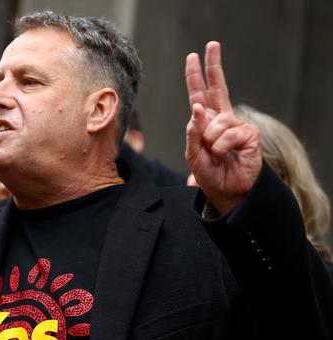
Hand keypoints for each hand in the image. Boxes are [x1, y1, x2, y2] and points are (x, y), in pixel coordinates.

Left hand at [185, 41, 261, 213]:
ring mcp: (237, 124)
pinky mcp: (249, 134)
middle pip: (217, 86)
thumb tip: (197, 107)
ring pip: (215, 122)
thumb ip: (193, 131)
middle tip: (212, 44)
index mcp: (206, 120)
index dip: (196, 76)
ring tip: (216, 155)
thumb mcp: (193, 152)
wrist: (227, 191)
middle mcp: (222, 118)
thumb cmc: (210, 173)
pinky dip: (221, 147)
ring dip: (210, 141)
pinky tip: (226, 156)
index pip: (199, 94)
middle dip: (213, 65)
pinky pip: (227, 134)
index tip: (193, 56)